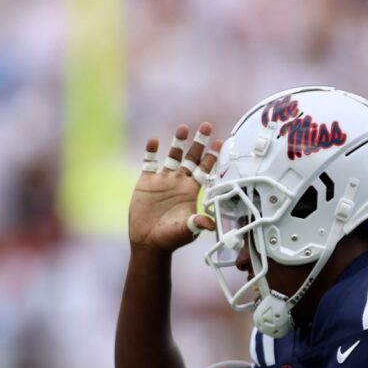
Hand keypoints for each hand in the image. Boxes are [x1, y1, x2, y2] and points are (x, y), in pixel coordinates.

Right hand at [129, 122, 220, 250]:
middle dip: (199, 143)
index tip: (220, 142)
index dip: (212, 156)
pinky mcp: (147, 181)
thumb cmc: (171, 238)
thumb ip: (197, 224)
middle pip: (192, 157)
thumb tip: (209, 224)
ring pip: (173, 156)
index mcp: (191, 191)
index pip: (205, 169)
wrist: (149, 241)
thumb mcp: (186, 230)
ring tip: (183, 128)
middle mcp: (179, 182)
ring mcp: (163, 180)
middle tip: (207, 126)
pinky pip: (149, 162)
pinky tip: (154, 141)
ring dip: (178, 143)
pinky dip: (151, 151)